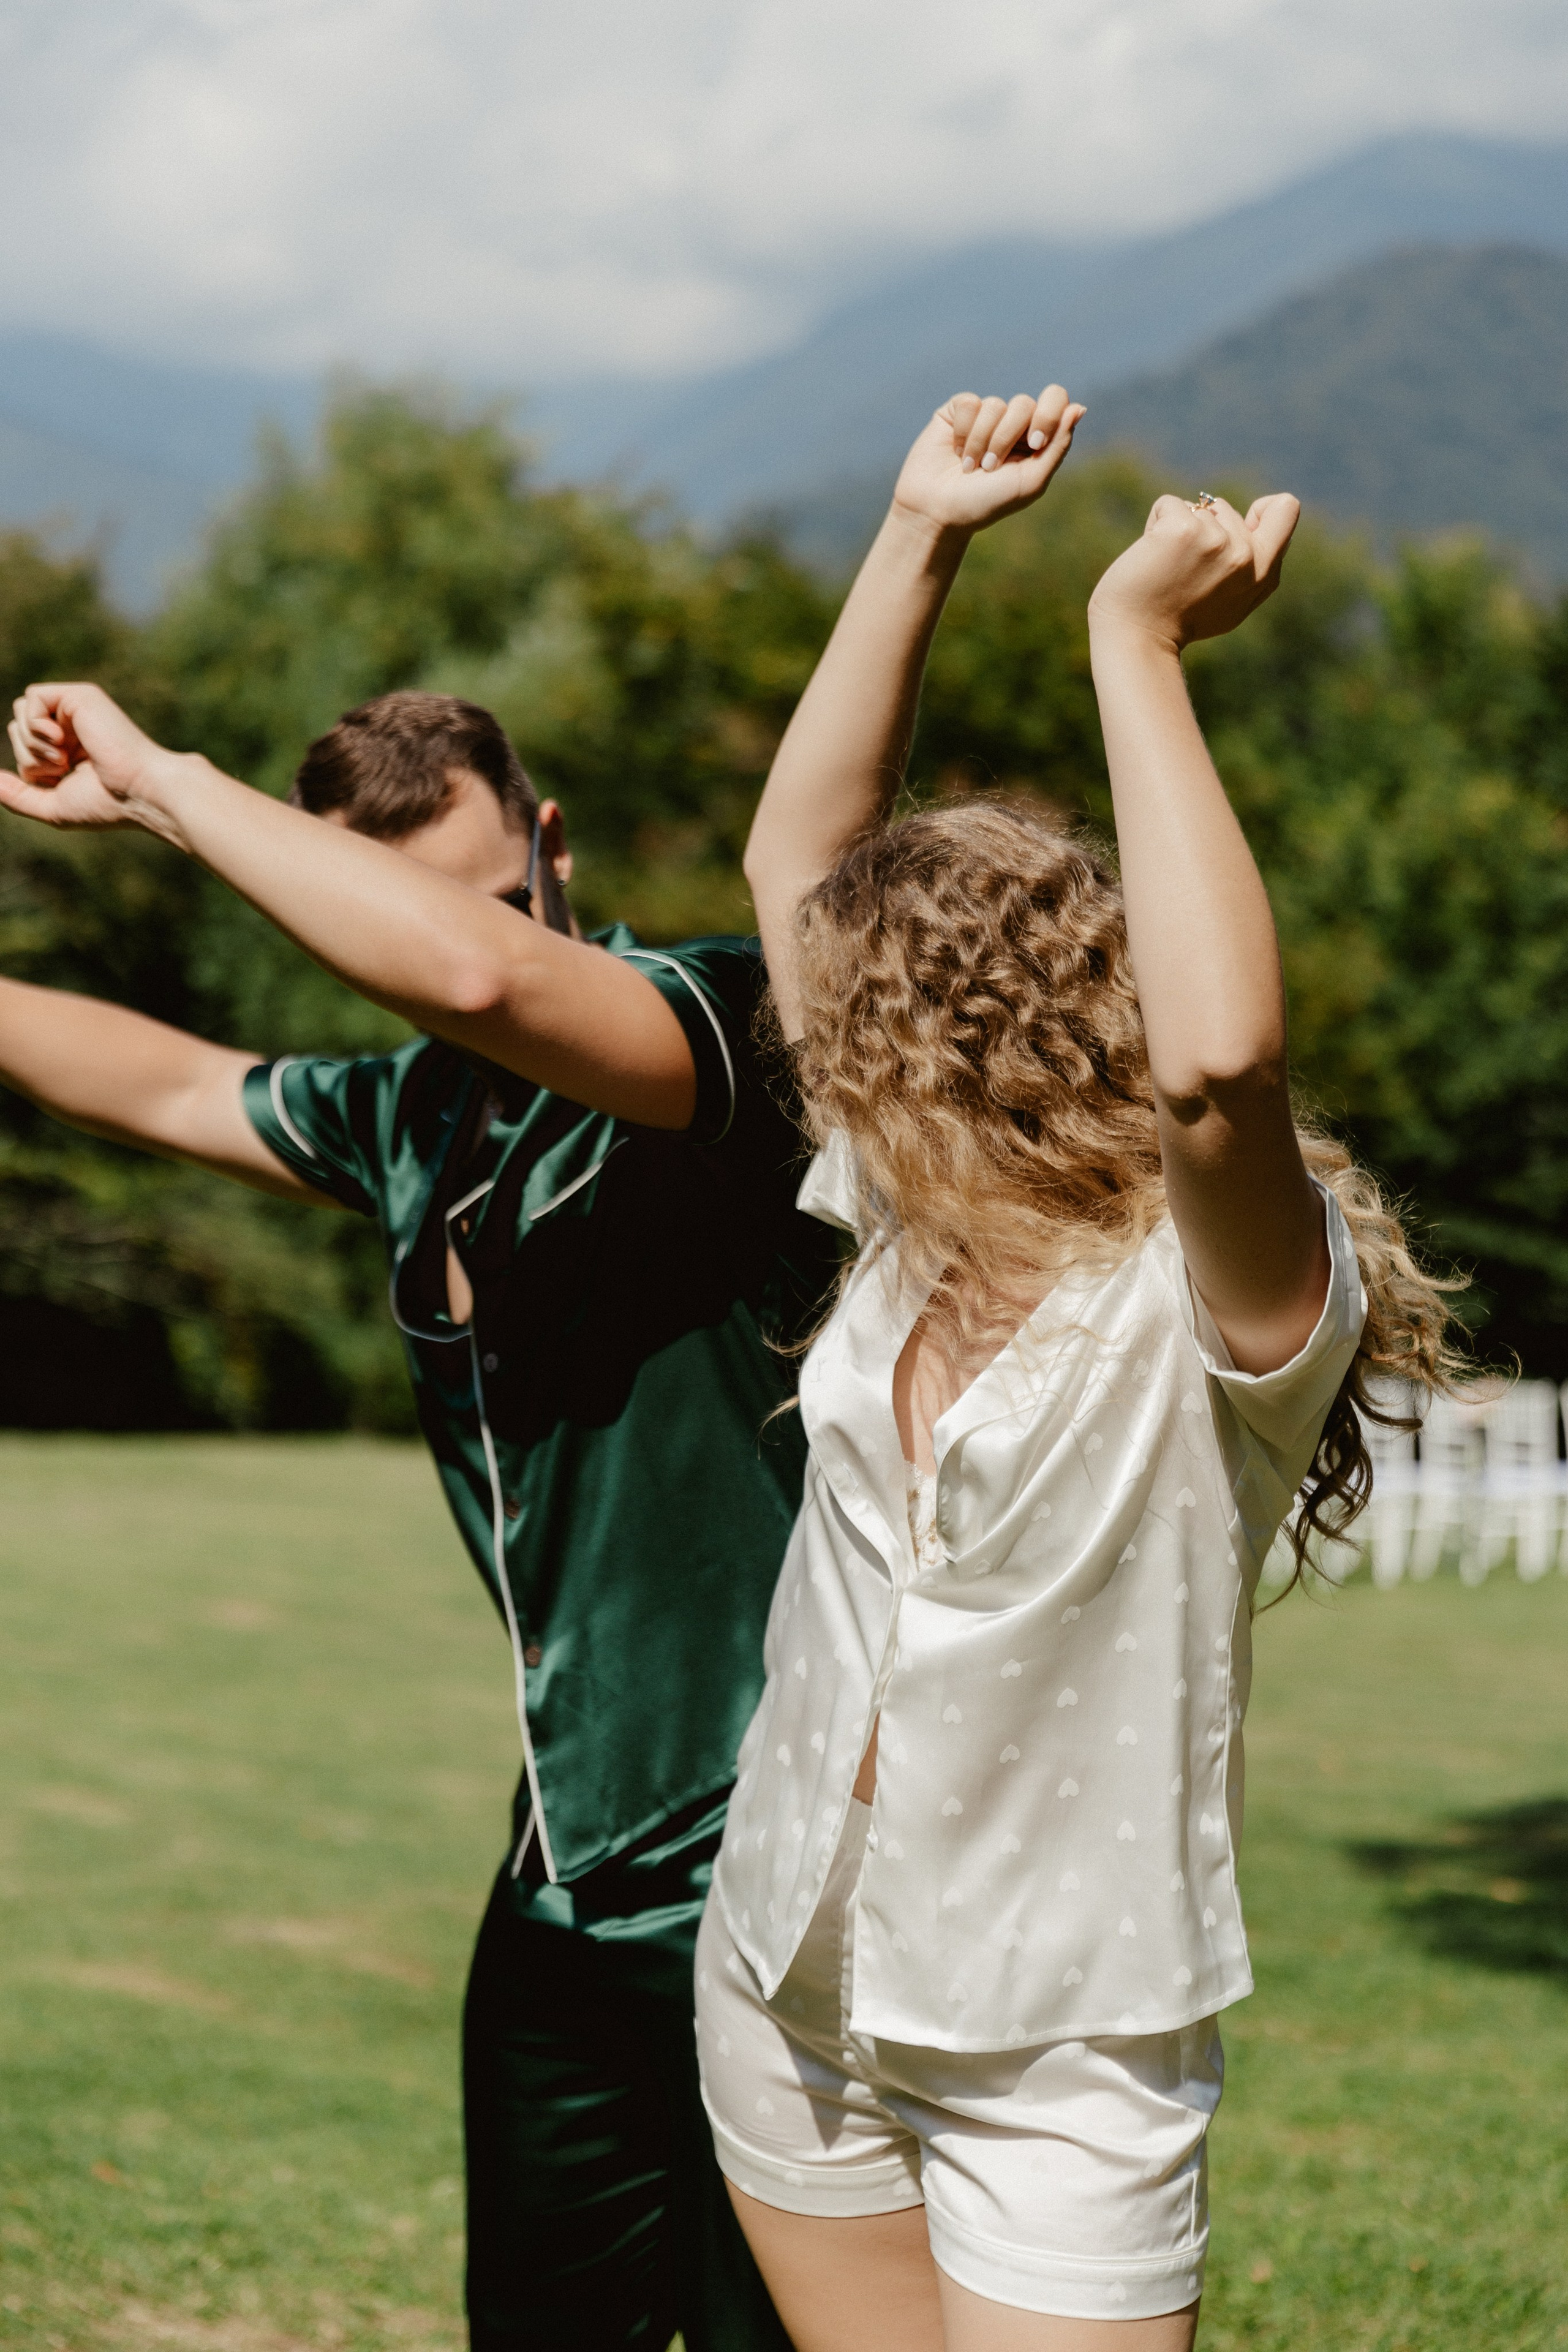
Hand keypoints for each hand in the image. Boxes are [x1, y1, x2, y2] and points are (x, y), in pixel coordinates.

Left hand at [3, 682, 164, 830]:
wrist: (140, 793)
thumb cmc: (106, 804)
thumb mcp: (52, 806)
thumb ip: (18, 795)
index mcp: (69, 747)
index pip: (23, 744)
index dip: (31, 768)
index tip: (61, 780)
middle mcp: (72, 724)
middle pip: (18, 726)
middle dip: (29, 755)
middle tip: (61, 768)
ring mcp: (76, 708)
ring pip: (21, 712)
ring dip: (32, 742)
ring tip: (63, 757)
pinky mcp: (79, 696)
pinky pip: (32, 698)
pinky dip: (36, 724)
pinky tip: (60, 740)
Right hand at [892, 384, 1085, 537]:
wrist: (938, 512)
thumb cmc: (986, 504)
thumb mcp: (1030, 482)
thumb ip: (1058, 446)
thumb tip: (1079, 408)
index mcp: (1035, 438)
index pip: (1055, 400)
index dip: (1048, 414)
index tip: (1035, 442)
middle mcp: (1012, 424)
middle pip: (1024, 403)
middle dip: (1007, 437)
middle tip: (992, 467)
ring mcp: (984, 416)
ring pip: (995, 405)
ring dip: (982, 441)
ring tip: (970, 468)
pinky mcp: (957, 412)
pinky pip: (970, 403)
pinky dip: (964, 432)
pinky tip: (956, 452)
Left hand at [1087, 492, 1299, 652]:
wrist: (1137, 638)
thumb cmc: (1179, 623)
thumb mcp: (1232, 604)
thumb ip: (1251, 567)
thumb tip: (1254, 521)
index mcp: (1264, 574)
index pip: (1286, 508)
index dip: (1260, 509)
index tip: (1234, 528)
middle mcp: (1246, 557)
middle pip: (1226, 508)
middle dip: (1203, 527)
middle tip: (1185, 568)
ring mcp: (1217, 541)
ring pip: (1198, 507)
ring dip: (1178, 528)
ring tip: (1167, 567)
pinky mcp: (1184, 529)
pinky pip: (1168, 505)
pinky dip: (1154, 523)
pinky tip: (1151, 556)